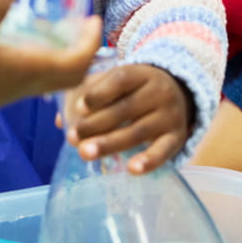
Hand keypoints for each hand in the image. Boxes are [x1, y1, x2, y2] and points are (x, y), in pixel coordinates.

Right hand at [0, 0, 100, 129]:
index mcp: (32, 70)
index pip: (78, 62)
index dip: (91, 41)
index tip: (94, 19)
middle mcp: (28, 83)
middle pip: (70, 74)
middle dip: (81, 50)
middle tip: (79, 24)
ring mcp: (12, 89)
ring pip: (51, 75)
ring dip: (61, 54)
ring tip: (54, 26)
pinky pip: (31, 75)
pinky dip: (38, 57)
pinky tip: (18, 38)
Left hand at [66, 63, 192, 173]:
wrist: (181, 92)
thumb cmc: (137, 90)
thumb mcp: (119, 84)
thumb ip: (90, 96)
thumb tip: (60, 121)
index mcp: (141, 73)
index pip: (121, 79)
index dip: (100, 93)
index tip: (80, 107)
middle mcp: (158, 91)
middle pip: (126, 108)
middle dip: (96, 124)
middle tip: (72, 138)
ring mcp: (170, 114)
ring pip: (138, 131)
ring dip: (111, 143)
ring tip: (86, 153)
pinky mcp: (177, 136)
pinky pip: (164, 150)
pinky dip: (149, 160)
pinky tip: (131, 169)